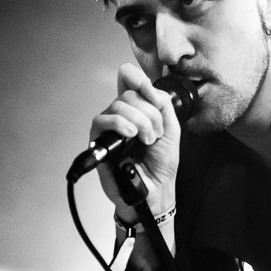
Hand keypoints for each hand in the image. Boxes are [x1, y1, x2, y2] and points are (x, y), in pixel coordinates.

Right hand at [90, 63, 182, 220]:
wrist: (156, 190)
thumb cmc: (161, 165)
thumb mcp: (172, 130)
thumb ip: (164, 106)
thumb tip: (151, 88)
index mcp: (138, 111)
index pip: (129, 82)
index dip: (138, 79)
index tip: (151, 90)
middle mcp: (122, 116)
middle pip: (128, 95)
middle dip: (149, 113)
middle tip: (156, 133)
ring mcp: (109, 128)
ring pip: (118, 106)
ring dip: (140, 121)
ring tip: (147, 140)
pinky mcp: (98, 141)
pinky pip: (102, 120)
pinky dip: (120, 123)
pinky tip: (132, 135)